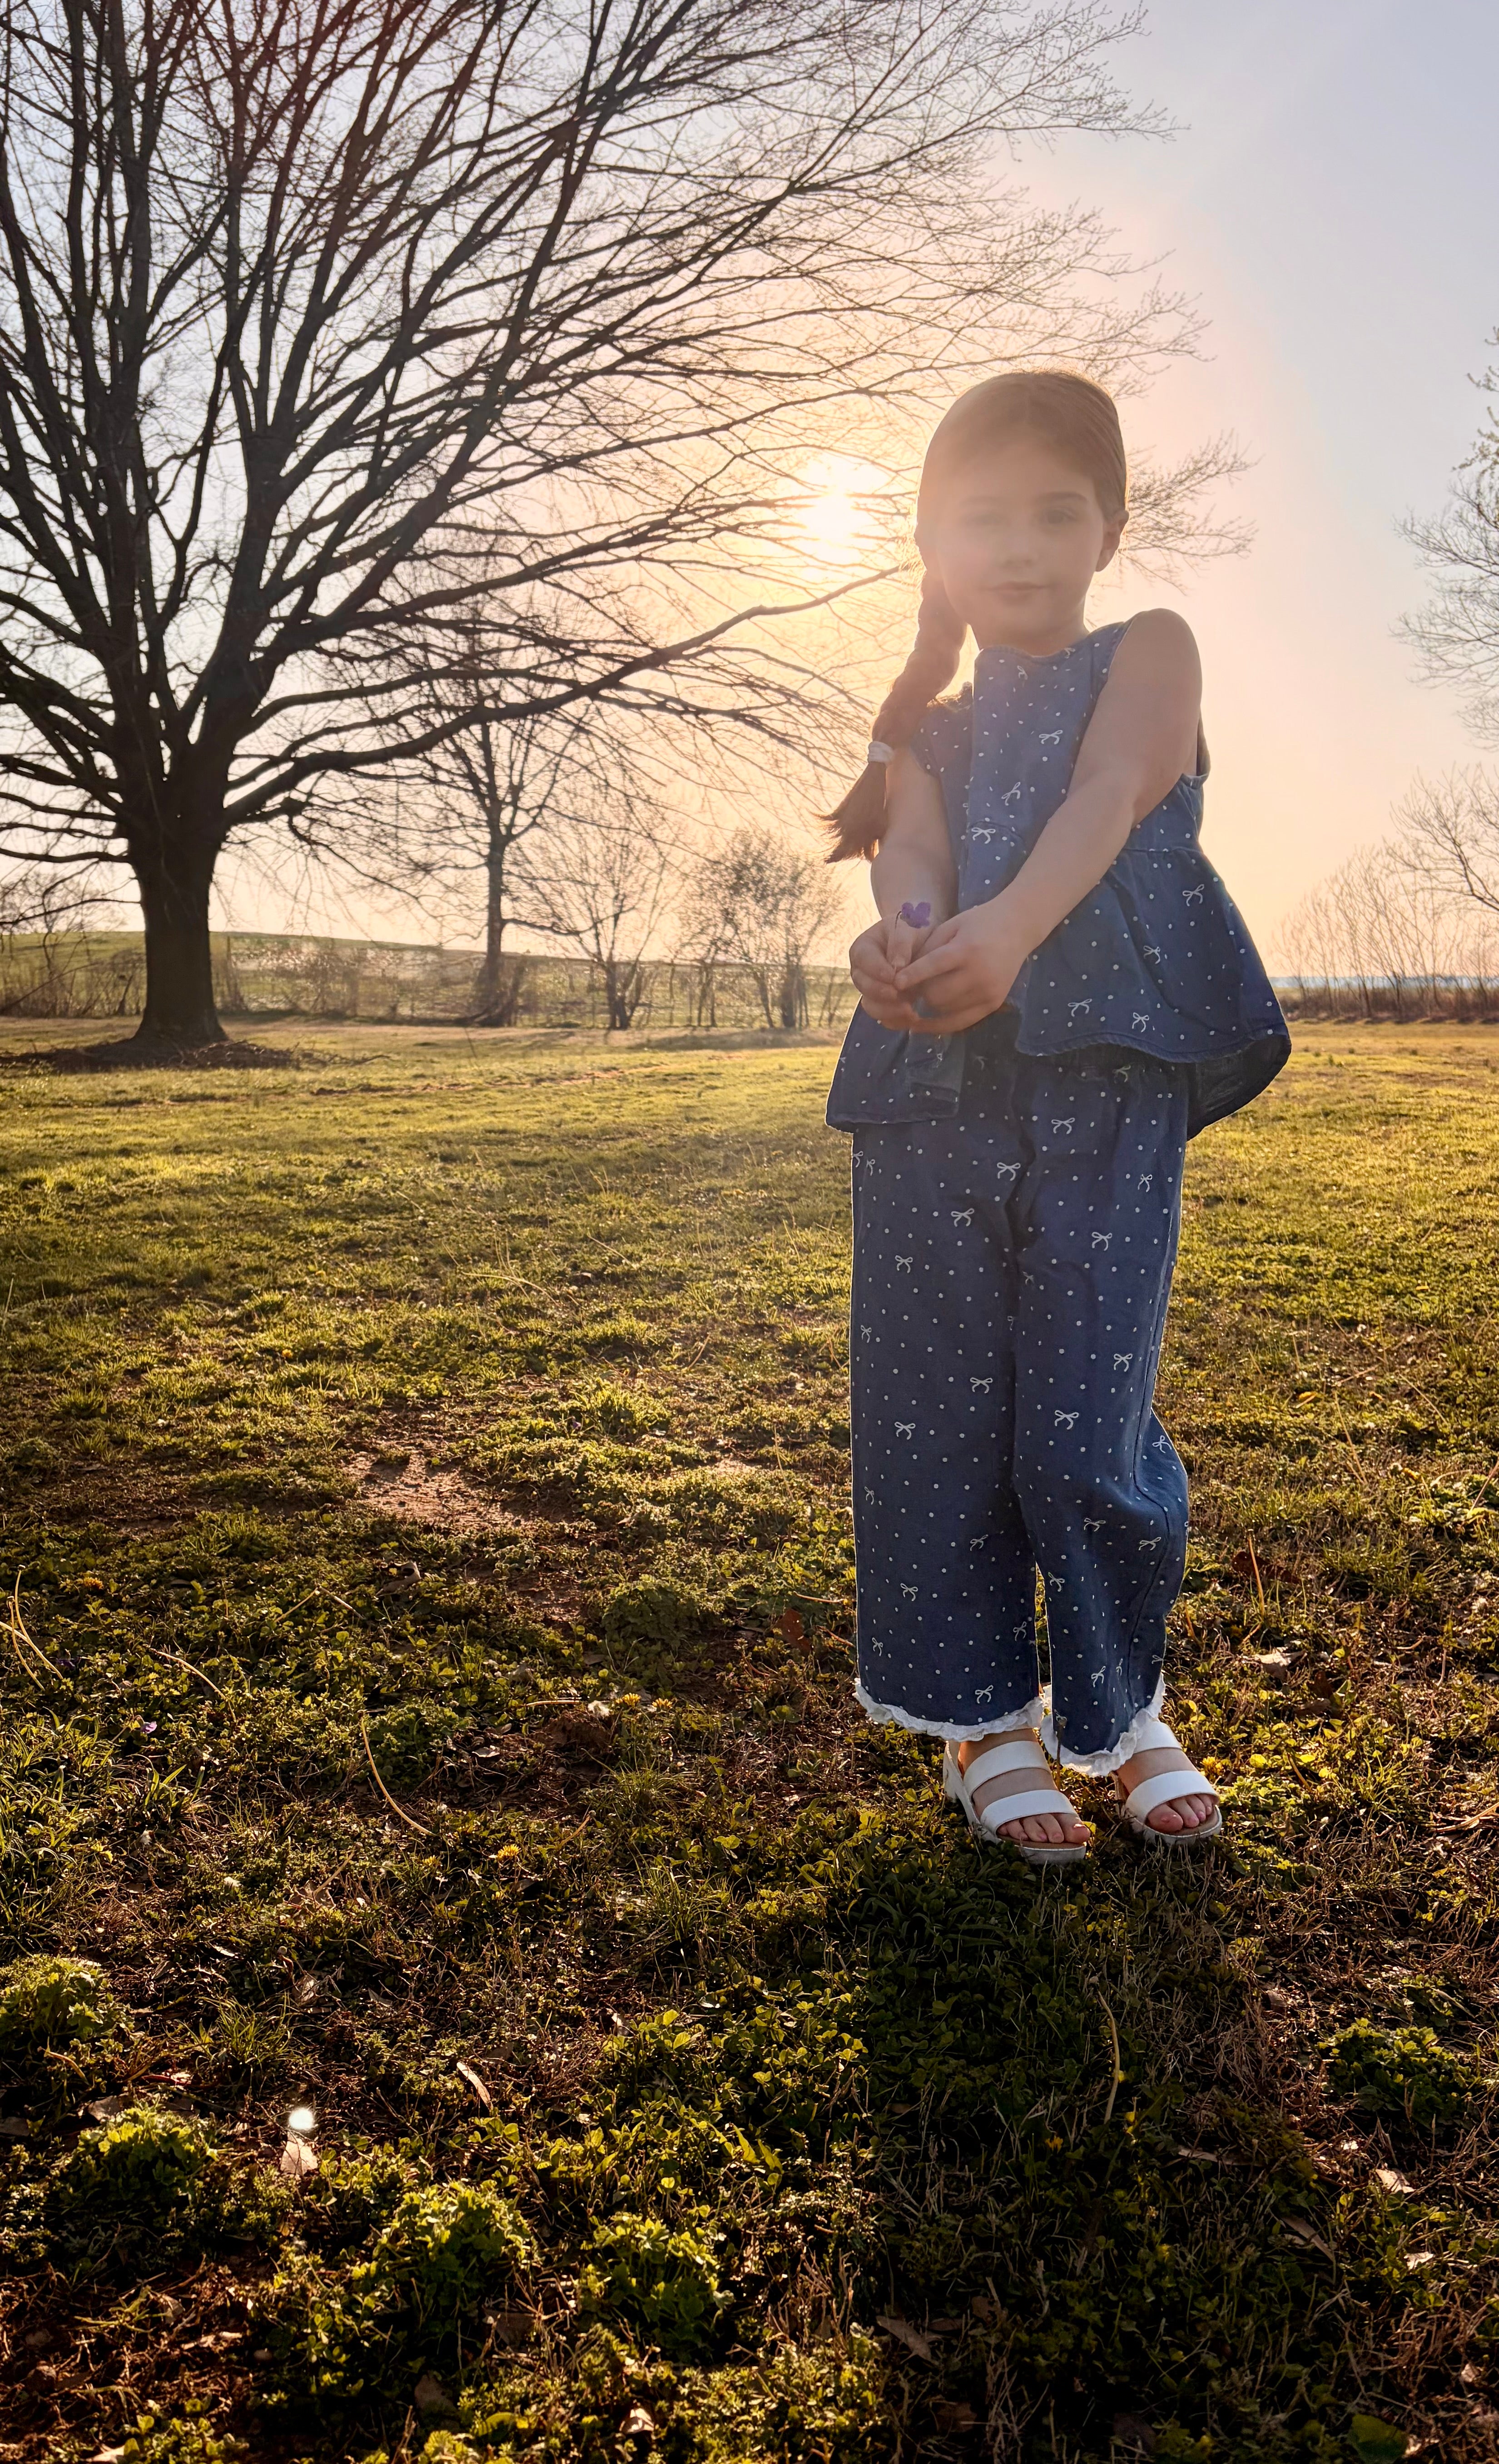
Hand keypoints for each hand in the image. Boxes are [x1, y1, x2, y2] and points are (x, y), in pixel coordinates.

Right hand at [848, 909, 935, 1031]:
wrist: (922, 943)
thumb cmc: (912, 930)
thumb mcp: (907, 928)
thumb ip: (900, 943)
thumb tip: (897, 966)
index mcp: (863, 949)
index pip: (863, 960)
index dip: (877, 970)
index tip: (894, 977)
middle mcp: (862, 972)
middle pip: (864, 986)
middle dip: (882, 993)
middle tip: (903, 995)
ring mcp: (870, 990)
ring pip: (871, 1006)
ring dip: (889, 1011)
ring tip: (911, 1010)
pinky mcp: (882, 1005)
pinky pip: (884, 1018)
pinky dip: (897, 1021)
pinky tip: (914, 1018)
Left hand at [893, 901, 1027, 1033]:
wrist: (1017, 928)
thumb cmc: (979, 923)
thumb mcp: (951, 926)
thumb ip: (928, 949)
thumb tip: (903, 978)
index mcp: (967, 949)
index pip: (934, 966)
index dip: (912, 975)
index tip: (895, 983)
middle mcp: (980, 973)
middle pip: (936, 995)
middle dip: (920, 991)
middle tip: (911, 986)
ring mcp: (988, 991)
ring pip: (945, 1009)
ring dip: (931, 1003)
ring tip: (925, 992)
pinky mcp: (993, 1003)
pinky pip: (960, 1022)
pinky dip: (939, 1024)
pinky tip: (922, 1024)